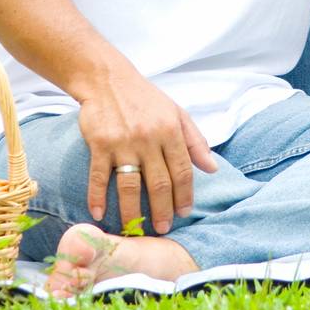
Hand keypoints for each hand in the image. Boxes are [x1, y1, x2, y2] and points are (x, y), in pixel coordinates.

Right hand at [76, 65, 217, 235]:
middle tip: (163, 229)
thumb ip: (195, 141)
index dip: (185, 195)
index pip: (182, 170)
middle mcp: (148, 138)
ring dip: (132, 211)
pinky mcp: (99, 144)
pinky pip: (98, 176)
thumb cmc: (145, 99)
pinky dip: (97, 196)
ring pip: (130, 185)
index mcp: (170, 130)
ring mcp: (122, 142)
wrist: (108, 79)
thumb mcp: (176, 113)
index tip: (185, 213)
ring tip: (134, 229)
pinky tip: (98, 213)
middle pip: (159, 183)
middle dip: (163, 210)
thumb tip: (213, 168)